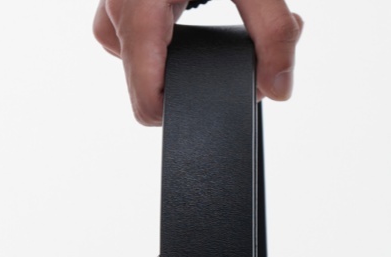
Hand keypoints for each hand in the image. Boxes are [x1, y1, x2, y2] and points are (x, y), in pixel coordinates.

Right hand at [93, 0, 302, 125]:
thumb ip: (274, 34)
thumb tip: (280, 90)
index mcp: (138, 13)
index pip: (148, 105)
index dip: (185, 112)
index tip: (216, 95)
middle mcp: (115, 18)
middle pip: (157, 88)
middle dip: (203, 74)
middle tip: (231, 31)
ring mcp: (111, 14)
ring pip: (152, 68)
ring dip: (193, 53)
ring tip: (215, 8)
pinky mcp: (117, 8)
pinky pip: (146, 45)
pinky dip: (178, 36)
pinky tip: (197, 2)